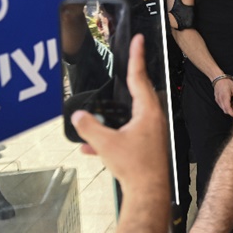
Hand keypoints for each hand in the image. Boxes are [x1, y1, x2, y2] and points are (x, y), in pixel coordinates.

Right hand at [72, 34, 168, 197]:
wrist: (149, 192)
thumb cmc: (134, 166)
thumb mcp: (106, 144)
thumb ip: (89, 127)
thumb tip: (78, 116)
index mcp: (148, 111)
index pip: (139, 77)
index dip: (136, 57)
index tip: (138, 39)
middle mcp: (153, 118)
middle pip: (138, 94)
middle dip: (126, 84)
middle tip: (124, 66)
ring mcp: (152, 132)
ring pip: (130, 117)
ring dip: (112, 118)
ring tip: (95, 121)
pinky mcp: (148, 145)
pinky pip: (127, 134)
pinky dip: (111, 137)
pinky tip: (91, 149)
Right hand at [214, 76, 232, 118]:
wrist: (218, 78)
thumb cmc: (227, 83)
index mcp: (225, 98)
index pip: (228, 109)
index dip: (232, 114)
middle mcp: (220, 100)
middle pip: (225, 110)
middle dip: (232, 112)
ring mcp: (218, 100)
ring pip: (224, 108)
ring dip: (230, 109)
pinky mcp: (217, 99)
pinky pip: (222, 105)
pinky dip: (227, 106)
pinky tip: (231, 102)